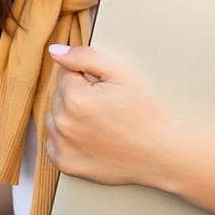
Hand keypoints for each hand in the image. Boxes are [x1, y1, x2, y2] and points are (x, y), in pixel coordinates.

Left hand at [42, 43, 180, 188]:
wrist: (160, 153)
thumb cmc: (143, 111)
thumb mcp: (121, 74)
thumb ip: (85, 57)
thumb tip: (54, 51)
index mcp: (75, 98)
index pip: (65, 73)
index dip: (87, 78)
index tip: (106, 91)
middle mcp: (63, 123)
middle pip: (58, 95)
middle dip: (77, 96)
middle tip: (106, 108)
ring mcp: (62, 146)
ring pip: (55, 118)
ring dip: (69, 116)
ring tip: (99, 123)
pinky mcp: (65, 164)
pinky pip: (54, 142)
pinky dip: (67, 139)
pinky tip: (91, 139)